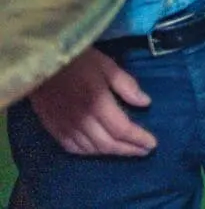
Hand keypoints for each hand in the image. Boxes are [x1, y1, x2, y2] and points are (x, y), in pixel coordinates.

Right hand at [27, 47, 155, 157]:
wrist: (40, 63)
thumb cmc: (79, 61)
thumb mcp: (108, 66)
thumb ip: (127, 85)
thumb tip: (146, 103)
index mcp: (98, 104)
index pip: (122, 129)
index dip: (138, 139)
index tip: (152, 144)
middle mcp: (81, 120)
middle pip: (108, 144)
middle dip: (129, 150)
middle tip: (144, 151)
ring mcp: (65, 127)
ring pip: (91, 149)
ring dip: (111, 153)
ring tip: (127, 151)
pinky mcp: (53, 128)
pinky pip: (72, 148)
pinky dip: (89, 152)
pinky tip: (98, 150)